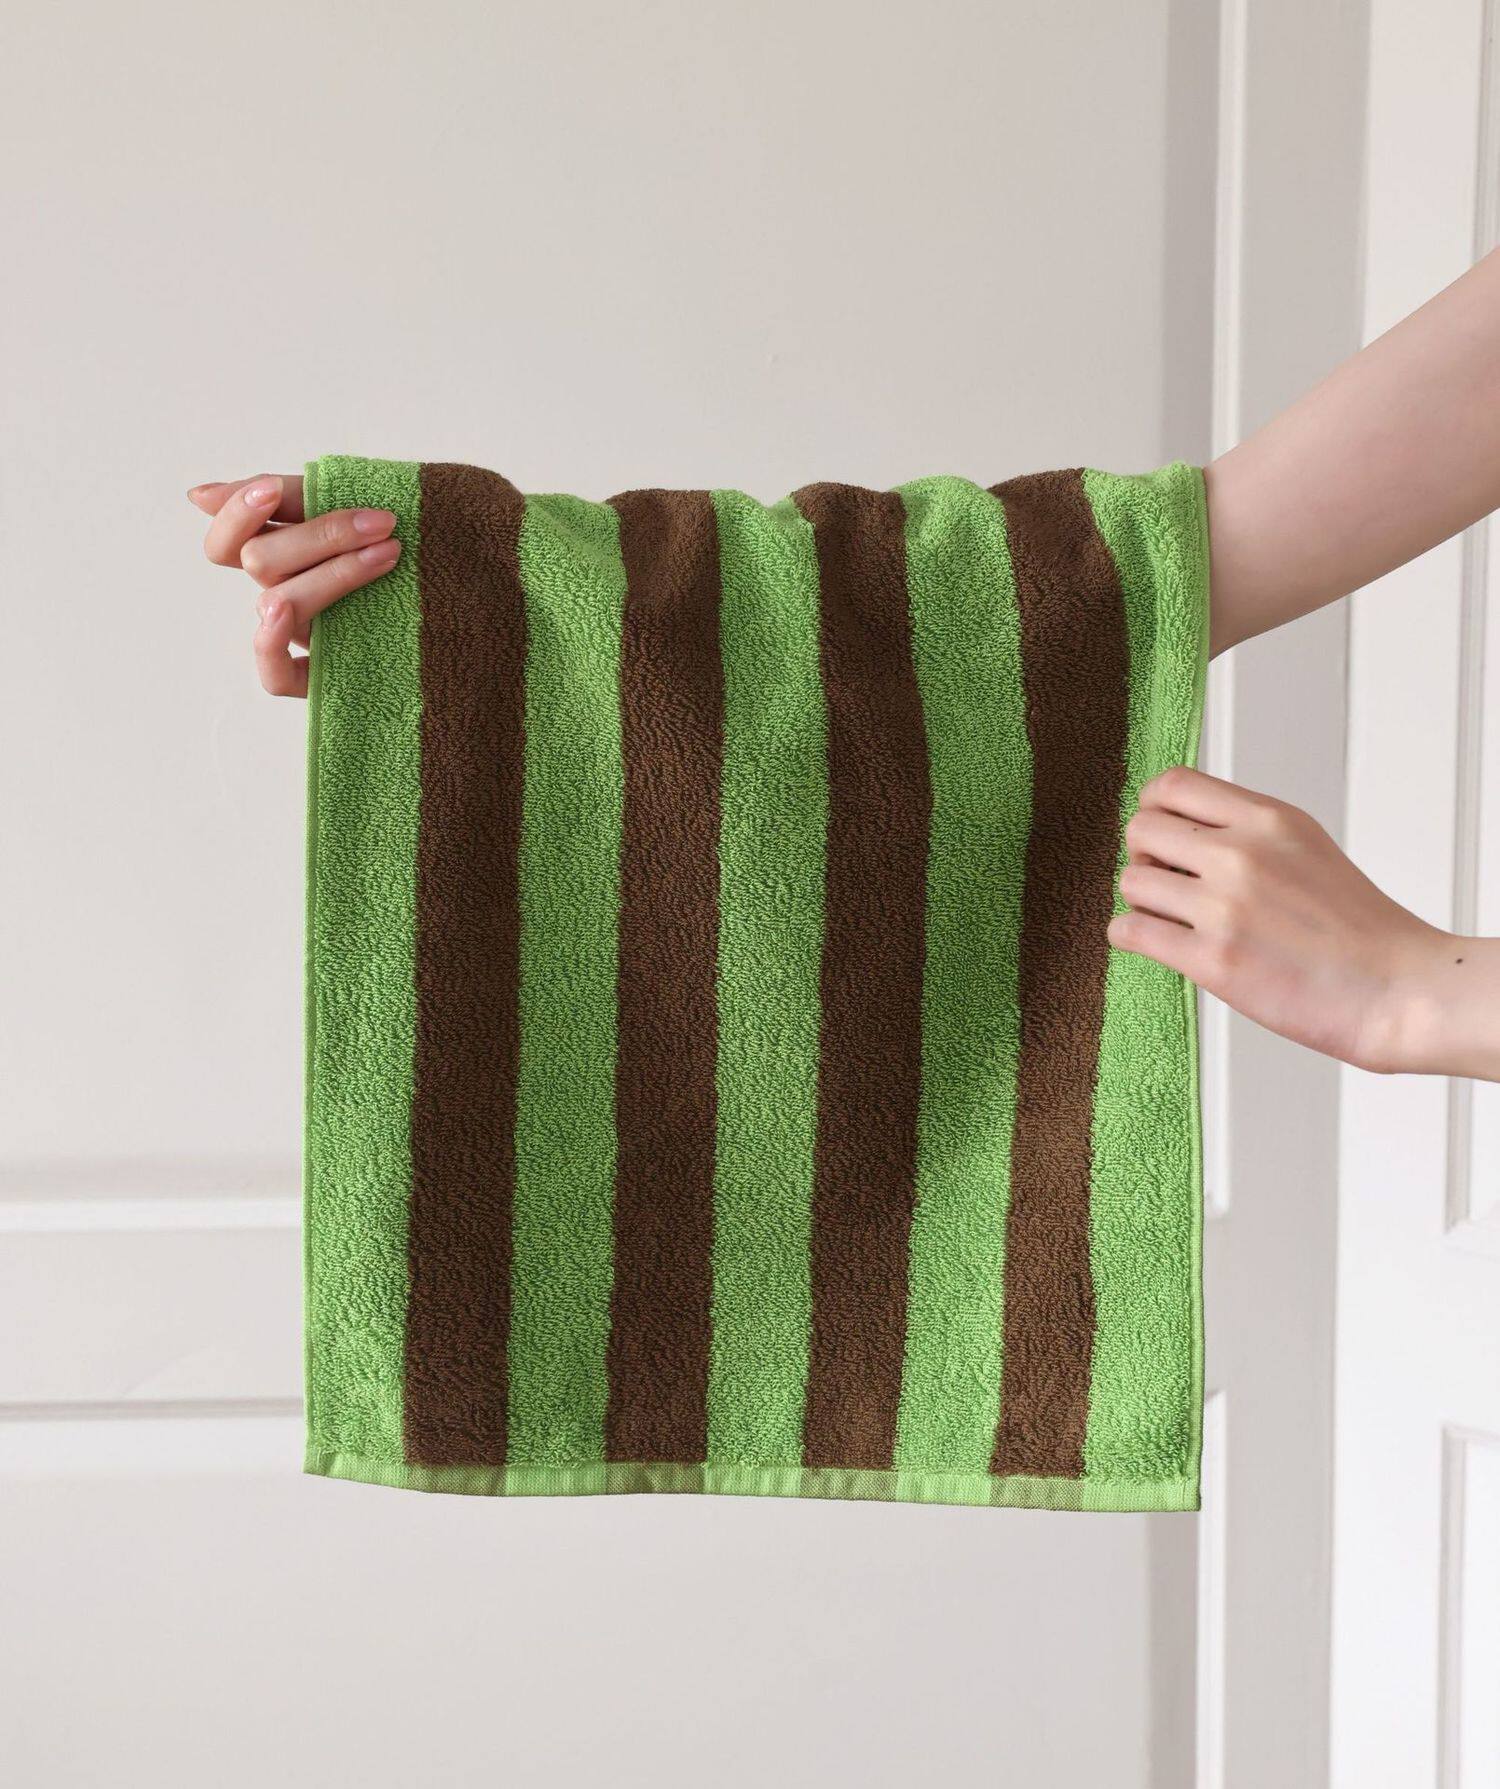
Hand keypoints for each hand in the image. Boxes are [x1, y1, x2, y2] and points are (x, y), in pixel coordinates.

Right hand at [187, 473, 401, 695]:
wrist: (478, 594)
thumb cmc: (414, 547)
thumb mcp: (356, 506)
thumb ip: (294, 497)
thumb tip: (197, 495)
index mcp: (285, 555)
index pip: (228, 539)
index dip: (237, 513)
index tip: (273, 491)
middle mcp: (285, 594)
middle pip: (261, 562)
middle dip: (320, 536)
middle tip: (384, 521)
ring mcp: (303, 636)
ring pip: (279, 602)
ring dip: (332, 574)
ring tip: (390, 552)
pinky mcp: (323, 676)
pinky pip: (275, 676)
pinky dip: (270, 648)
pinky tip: (285, 618)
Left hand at [1109, 765, 1499, 1078]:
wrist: (1395, 988)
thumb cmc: (1356, 927)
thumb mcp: (1304, 847)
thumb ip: (1245, 830)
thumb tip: (1179, 826)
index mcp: (1267, 820)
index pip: (1173, 785)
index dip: (1153, 807)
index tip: (1160, 832)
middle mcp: (1241, 855)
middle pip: (1141, 829)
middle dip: (1145, 856)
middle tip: (1167, 881)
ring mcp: (1225, 907)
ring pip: (1132, 882)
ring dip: (1142, 900)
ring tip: (1172, 917)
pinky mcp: (1213, 961)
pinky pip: (1130, 931)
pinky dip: (1131, 936)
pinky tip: (1156, 941)